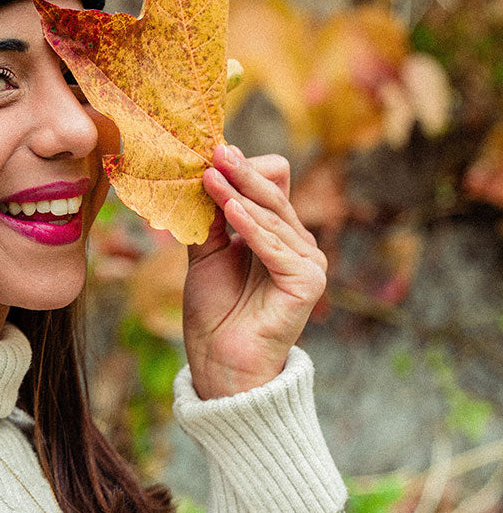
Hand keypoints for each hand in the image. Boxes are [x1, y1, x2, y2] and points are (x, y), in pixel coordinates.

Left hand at [183, 144, 326, 399]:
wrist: (219, 362)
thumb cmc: (214, 310)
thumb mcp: (206, 252)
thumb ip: (209, 217)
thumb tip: (203, 173)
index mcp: (278, 234)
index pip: (271, 185)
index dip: (243, 169)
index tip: (210, 150)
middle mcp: (298, 244)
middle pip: (273, 194)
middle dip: (240, 172)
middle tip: (214, 150)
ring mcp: (308, 263)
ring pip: (272, 216)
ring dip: (238, 195)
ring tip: (209, 176)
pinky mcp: (307, 283)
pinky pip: (275, 247)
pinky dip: (252, 227)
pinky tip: (230, 209)